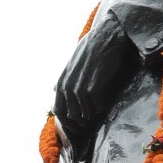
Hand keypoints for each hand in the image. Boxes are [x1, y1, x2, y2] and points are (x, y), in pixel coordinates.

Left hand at [54, 12, 134, 148]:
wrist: (109, 35)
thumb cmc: (94, 48)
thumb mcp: (72, 61)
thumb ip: (64, 77)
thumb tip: (54, 88)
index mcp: (62, 80)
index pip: (58, 110)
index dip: (66, 122)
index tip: (76, 126)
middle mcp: (67, 86)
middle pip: (70, 117)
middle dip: (79, 124)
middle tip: (90, 124)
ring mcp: (79, 88)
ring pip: (83, 115)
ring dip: (92, 116)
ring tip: (99, 110)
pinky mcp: (92, 88)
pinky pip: (96, 109)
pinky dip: (101, 109)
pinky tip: (105, 102)